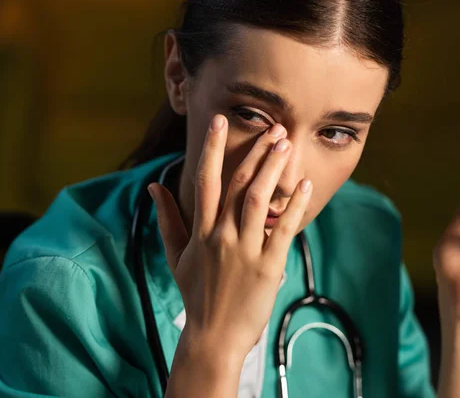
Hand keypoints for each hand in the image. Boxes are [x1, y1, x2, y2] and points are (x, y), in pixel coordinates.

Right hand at [148, 114, 311, 358]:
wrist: (212, 337)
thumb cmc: (195, 294)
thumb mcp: (175, 257)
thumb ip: (167, 220)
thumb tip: (154, 187)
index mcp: (200, 231)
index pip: (205, 180)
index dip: (212, 147)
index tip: (219, 121)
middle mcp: (221, 235)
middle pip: (239, 183)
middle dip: (256, 152)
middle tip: (274, 128)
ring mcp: (245, 250)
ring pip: (260, 199)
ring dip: (274, 168)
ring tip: (286, 144)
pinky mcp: (267, 266)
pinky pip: (283, 229)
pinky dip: (295, 205)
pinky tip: (305, 184)